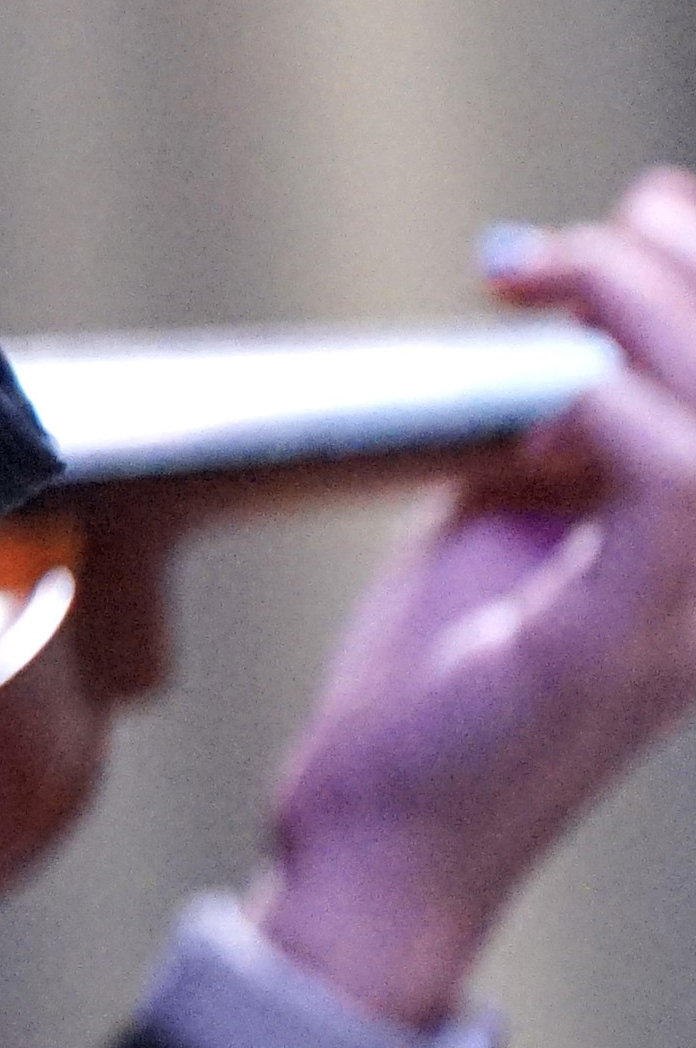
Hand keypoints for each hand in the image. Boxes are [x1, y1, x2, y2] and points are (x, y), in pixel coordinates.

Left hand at [252, 170, 695, 1024]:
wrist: (383, 830)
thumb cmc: (445, 679)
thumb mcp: (515, 513)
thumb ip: (559, 421)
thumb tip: (569, 300)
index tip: (623, 217)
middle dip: (678, 271)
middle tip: (546, 250)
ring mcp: (692, 617)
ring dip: (642, 315)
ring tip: (533, 283)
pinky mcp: (619, 643)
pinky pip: (678, 494)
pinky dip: (607, 410)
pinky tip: (536, 396)